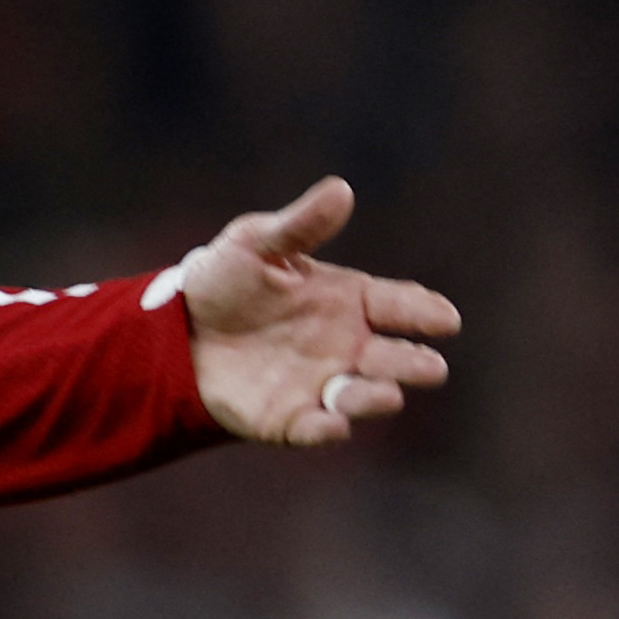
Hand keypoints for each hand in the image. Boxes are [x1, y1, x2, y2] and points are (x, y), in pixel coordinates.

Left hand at [180, 178, 457, 445]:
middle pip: (397, 358)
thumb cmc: (225, 281)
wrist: (174, 330)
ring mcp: (323, 384)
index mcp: (351, 300)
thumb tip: (340, 190)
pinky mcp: (290, 418)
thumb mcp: (255, 243)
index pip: (401, 304)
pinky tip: (331, 425)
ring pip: (366, 396)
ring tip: (382, 392)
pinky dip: (327, 429)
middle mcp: (349, 346)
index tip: (444, 319)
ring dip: (376, 397)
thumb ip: (300, 225)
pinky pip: (317, 429)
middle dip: (415, 364)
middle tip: (431, 369)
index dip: (425, 312)